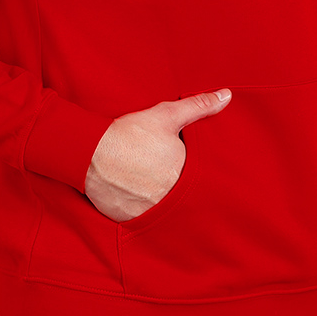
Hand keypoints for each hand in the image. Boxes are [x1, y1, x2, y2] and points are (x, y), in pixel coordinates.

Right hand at [84, 88, 231, 221]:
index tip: (173, 162)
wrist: (90, 152)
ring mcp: (149, 212)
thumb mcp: (167, 114)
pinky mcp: (128, 220)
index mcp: (184, 174)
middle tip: (155, 172)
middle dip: (171, 184)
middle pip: (177, 193)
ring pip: (159, 207)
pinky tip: (131, 194)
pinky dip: (137, 208)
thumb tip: (226, 95)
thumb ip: (199, 106)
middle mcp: (170, 198)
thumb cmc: (131, 133)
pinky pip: (139, 217)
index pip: (193, 176)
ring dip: (155, 198)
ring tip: (144, 183)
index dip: (185, 168)